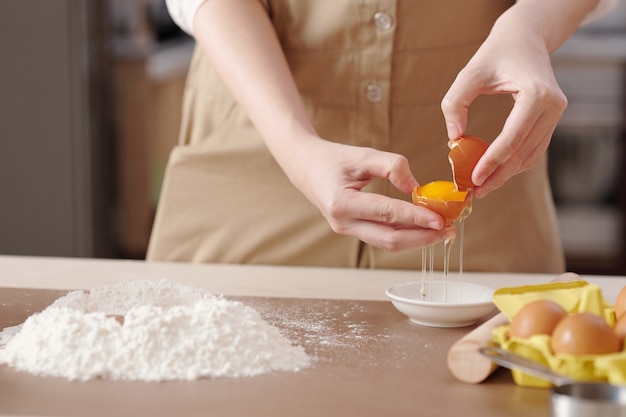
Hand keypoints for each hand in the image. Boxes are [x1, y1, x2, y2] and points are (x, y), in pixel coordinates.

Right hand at [287, 138, 453, 250]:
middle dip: (422, 238)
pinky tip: (424, 228)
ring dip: (417, 240)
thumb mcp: (362, 154)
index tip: (440, 218)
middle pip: (389, 239)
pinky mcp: (354, 231)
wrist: (306, 168)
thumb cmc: (334, 159)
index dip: (415, 217)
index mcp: (341, 203)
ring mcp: (347, 230)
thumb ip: (391, 166)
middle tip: (448, 230)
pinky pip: (383, 237)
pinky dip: (406, 234)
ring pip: (387, 243)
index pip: (386, 213)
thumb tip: (416, 187)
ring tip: (442, 231)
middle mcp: (343, 223)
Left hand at [441, 4, 568, 198]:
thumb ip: (455, 104)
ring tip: (482, 186)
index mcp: (537, 94)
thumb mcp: (468, 75)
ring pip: (532, 155)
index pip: (513, 137)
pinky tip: (495, 172)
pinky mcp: (551, 119)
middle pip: (524, 152)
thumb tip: (454, 139)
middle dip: (499, 175)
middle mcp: (553, 106)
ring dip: (507, 173)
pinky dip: (515, 162)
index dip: (492, 161)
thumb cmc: (494, 55)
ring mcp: (556, 114)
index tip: (473, 179)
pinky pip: (534, 148)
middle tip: (476, 192)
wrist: (523, 39)